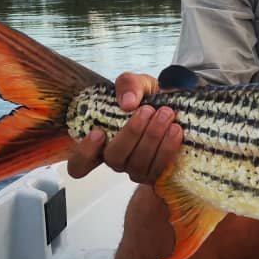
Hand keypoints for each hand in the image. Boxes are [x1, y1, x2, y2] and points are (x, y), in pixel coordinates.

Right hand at [67, 72, 183, 184]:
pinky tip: (176, 130)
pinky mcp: (156, 174)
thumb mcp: (138, 84)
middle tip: (148, 110)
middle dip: (132, 133)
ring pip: (138, 164)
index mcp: (101, 141)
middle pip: (114, 158)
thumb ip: (128, 85)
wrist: (179, 108)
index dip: (84, 153)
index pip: (79, 162)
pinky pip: (159, 168)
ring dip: (152, 137)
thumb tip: (127, 103)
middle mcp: (116, 159)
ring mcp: (136, 170)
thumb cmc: (150, 99)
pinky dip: (168, 148)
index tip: (98, 132)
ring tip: (166, 114)